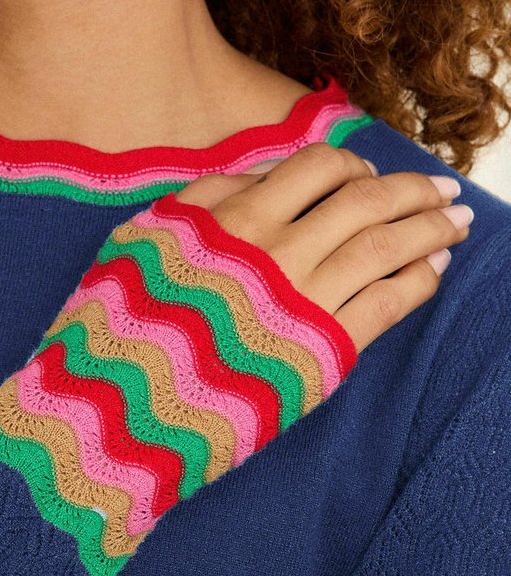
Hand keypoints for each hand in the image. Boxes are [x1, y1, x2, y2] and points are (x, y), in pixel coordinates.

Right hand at [0, 146, 471, 575]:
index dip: (350, 165)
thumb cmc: (119, 331)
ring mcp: (302, 302)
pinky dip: (419, 281)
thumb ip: (199, 203)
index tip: (365, 173)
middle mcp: (277, 251)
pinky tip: (435, 271)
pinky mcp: (320, 353)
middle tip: (441, 189)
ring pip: (387, 246)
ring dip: (430, 229)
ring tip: (458, 222)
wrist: (117, 410)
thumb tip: (254, 179)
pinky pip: (388, 304)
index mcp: (235, 218)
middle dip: (411, 190)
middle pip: (365, 200)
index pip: (315, 167)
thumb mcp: (141, 245)